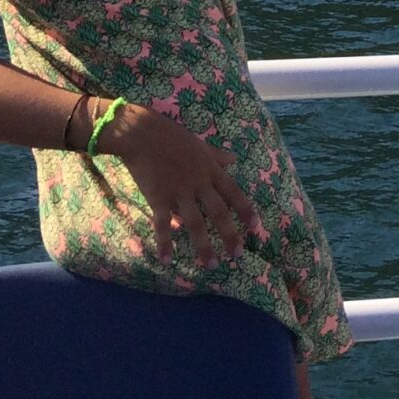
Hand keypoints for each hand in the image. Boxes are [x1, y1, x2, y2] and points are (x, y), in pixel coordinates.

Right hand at [104, 102, 263, 266]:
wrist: (142, 133)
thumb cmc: (172, 137)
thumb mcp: (200, 145)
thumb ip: (216, 156)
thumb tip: (234, 159)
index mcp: (211, 170)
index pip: (234, 193)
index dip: (246, 211)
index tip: (256, 228)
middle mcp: (199, 183)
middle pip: (219, 213)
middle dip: (230, 235)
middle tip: (237, 255)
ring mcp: (179, 191)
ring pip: (195, 223)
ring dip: (203, 246)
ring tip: (211, 265)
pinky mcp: (159, 197)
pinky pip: (163, 224)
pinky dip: (165, 243)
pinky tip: (167, 260)